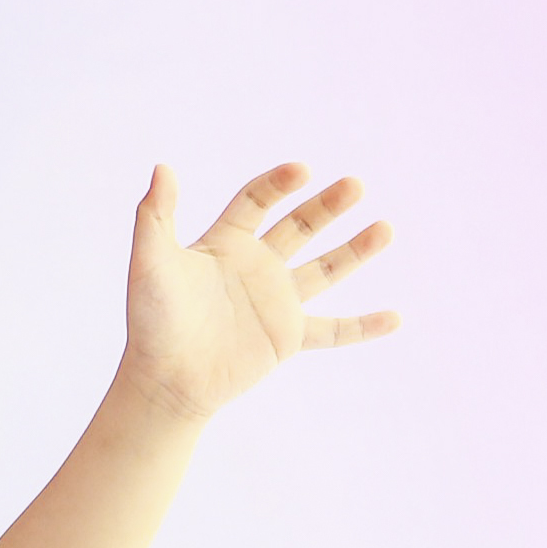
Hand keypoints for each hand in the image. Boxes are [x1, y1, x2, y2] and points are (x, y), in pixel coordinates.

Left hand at [118, 161, 397, 420]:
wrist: (164, 381)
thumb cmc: (151, 321)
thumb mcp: (150, 263)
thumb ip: (155, 216)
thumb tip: (162, 167)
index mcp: (225, 242)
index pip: (258, 200)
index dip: (279, 183)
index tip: (302, 170)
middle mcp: (256, 266)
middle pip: (301, 225)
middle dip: (328, 205)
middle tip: (355, 185)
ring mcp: (276, 301)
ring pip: (326, 269)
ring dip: (357, 250)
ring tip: (386, 227)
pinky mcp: (288, 338)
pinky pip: (334, 331)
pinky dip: (364, 327)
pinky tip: (396, 318)